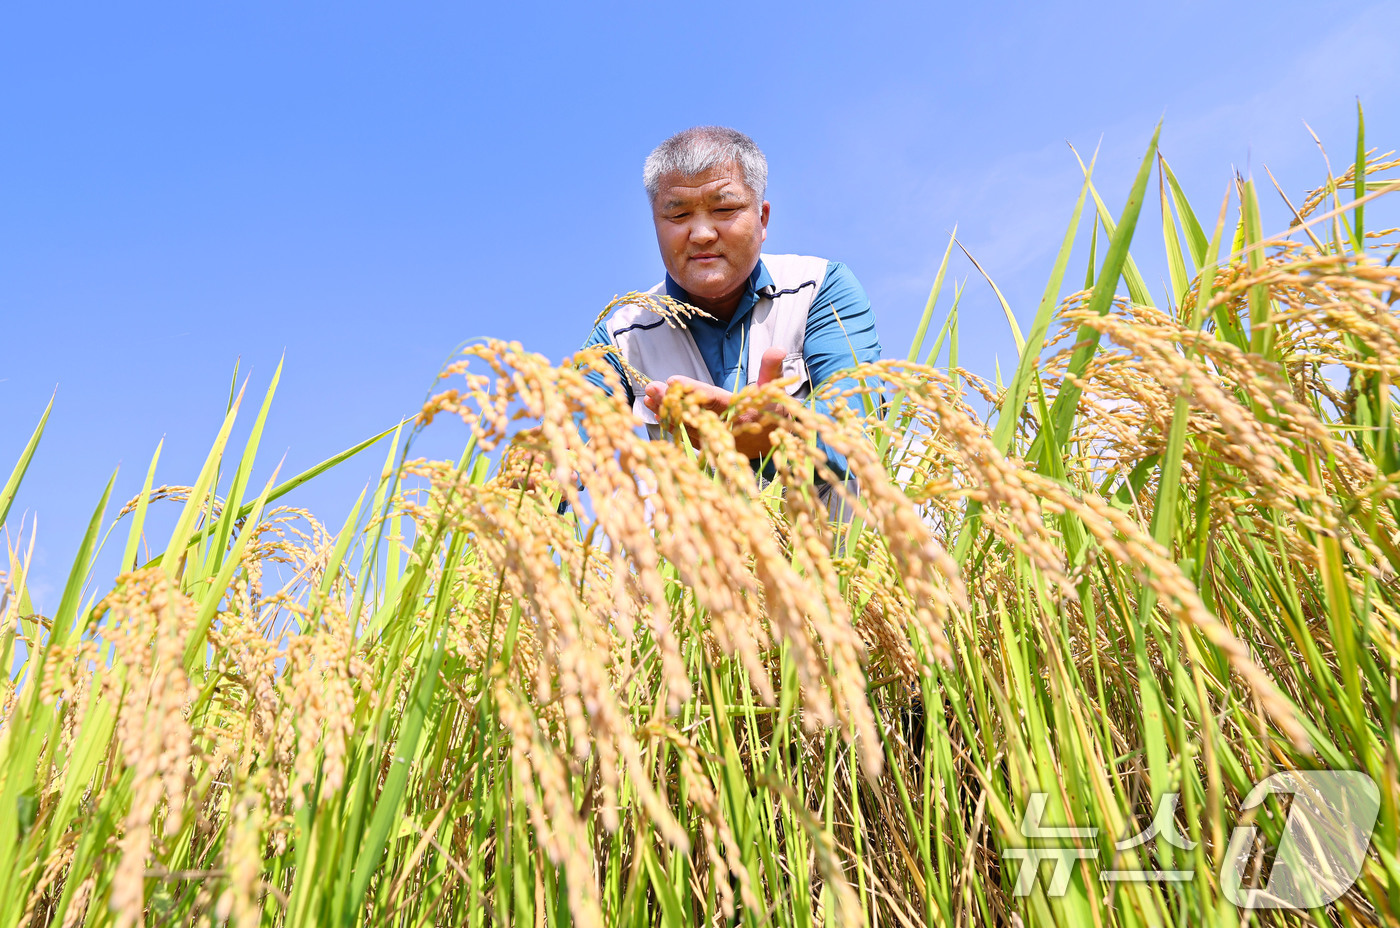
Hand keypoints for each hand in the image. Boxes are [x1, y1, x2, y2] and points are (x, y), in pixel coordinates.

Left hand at [642, 347, 787, 457]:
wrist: (775, 442)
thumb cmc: (773, 411)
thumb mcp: (775, 389)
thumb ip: (772, 369)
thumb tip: (777, 349)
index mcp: (742, 412)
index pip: (714, 399)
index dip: (693, 390)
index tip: (673, 380)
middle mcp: (727, 428)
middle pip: (694, 413)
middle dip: (671, 400)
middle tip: (651, 387)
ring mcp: (717, 440)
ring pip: (687, 426)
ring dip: (666, 411)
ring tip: (648, 397)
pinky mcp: (710, 446)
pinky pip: (686, 435)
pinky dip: (671, 424)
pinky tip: (655, 412)